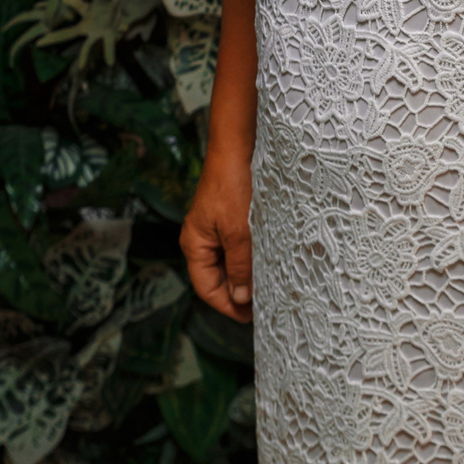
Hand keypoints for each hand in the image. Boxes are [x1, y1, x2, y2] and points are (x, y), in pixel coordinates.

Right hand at [180, 149, 253, 322]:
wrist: (238, 145)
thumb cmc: (233, 186)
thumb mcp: (239, 231)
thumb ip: (240, 266)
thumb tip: (240, 298)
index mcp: (194, 244)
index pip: (206, 288)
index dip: (227, 305)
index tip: (250, 317)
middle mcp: (201, 238)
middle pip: (217, 276)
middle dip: (238, 292)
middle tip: (264, 305)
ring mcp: (215, 227)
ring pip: (229, 261)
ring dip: (246, 274)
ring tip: (269, 287)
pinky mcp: (230, 216)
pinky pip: (237, 246)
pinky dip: (250, 257)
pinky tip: (268, 261)